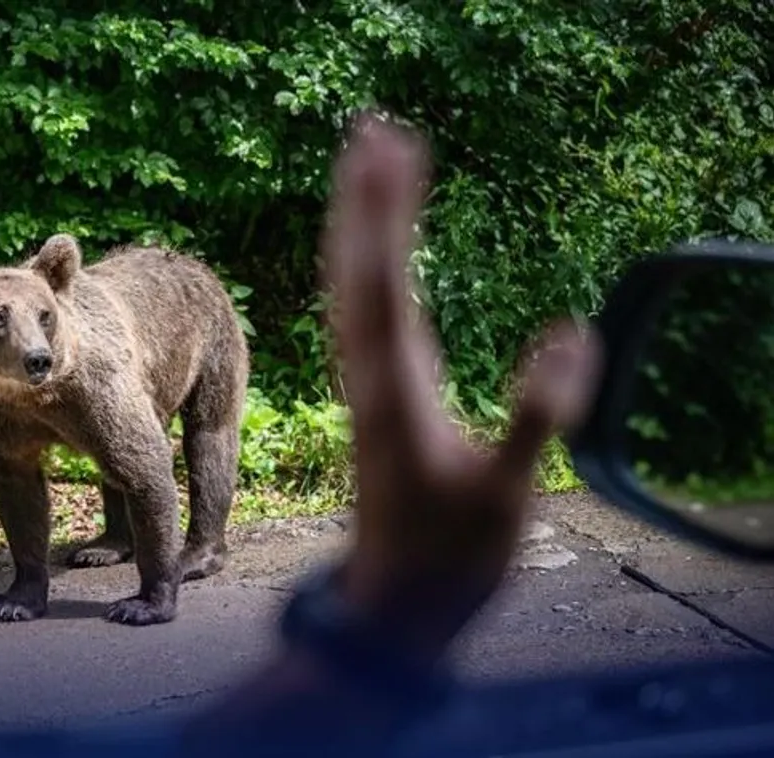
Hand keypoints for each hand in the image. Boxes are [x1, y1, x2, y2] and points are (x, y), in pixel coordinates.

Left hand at [320, 112, 601, 663]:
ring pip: (354, 288)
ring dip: (360, 224)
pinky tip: (374, 246)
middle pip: (359, 270)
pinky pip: (365, 313)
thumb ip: (536, 417)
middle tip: (373, 126)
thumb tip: (571, 333)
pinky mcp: (381, 396)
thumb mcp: (504, 496)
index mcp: (396, 391)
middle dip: (365, 198)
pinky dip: (368, 266)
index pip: (385, 283)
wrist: (394, 608)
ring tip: (372, 163)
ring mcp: (372, 385)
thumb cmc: (449, 559)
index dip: (386, 214)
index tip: (390, 150)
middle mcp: (373, 377)